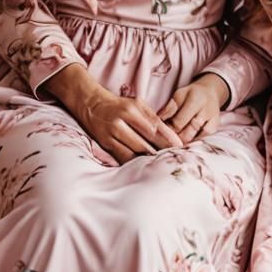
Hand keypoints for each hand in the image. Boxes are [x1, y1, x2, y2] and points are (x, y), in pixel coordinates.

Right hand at [49, 64, 181, 163]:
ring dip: (149, 159)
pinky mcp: (105, 144)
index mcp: (132, 109)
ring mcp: (112, 134)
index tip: (180, 146)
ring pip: (134, 152)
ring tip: (162, 165)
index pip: (154, 126)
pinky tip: (144, 166)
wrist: (91, 104)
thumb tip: (170, 135)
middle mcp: (121, 121)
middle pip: (146, 142)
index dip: (168, 138)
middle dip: (161, 151)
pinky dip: (135, 163)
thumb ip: (152, 118)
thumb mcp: (137, 104)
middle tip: (175, 158)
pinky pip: (123, 157)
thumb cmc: (119, 105)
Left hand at [158, 73, 227, 143]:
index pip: (179, 122)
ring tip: (173, 140)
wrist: (210, 92)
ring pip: (194, 139)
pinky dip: (191, 142)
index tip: (160, 132)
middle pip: (187, 133)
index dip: (168, 129)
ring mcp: (213, 121)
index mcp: (196, 99)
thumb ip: (169, 108)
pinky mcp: (215, 128)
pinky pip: (201, 140)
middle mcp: (207, 111)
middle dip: (174, 138)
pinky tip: (185, 139)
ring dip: (181, 142)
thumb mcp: (179, 95)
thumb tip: (158, 121)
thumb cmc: (191, 94)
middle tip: (165, 139)